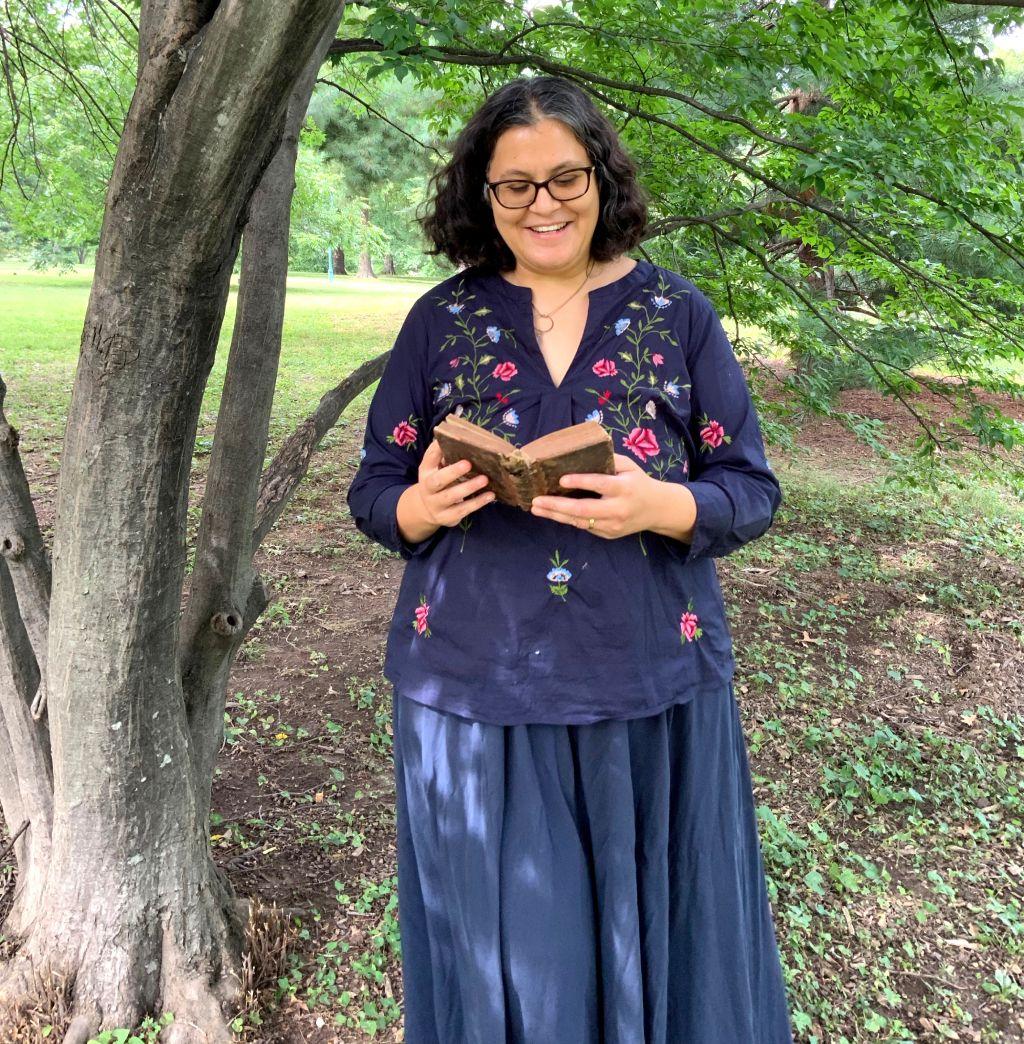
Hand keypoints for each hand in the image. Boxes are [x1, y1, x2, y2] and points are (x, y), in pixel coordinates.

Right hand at [414, 439, 494, 527]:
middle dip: (452, 472)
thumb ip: (442, 454)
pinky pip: (463, 510)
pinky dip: (477, 503)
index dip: (437, 452)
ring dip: (469, 488)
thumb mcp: (435, 468)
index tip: (447, 443)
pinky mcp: (447, 517)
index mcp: (425, 472)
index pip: (428, 460)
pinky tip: (490, 495)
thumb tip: (456, 435)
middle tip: (468, 464)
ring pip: (451, 497)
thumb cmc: (438, 481)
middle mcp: (428, 489)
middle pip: (438, 481)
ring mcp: (436, 505)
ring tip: (485, 480)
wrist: (427, 510)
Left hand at [530, 453, 662, 537]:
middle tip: (536, 500)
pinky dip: (566, 519)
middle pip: (584, 509)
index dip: (581, 482)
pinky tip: (551, 513)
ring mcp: (612, 525)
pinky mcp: (608, 534)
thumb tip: (580, 452)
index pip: (600, 485)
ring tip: (536, 508)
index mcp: (625, 488)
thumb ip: (608, 459)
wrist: (658, 510)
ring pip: (579, 521)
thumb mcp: (629, 466)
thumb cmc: (639, 482)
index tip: (561, 480)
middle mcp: (618, 509)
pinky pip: (584, 526)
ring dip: (555, 515)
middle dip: (557, 506)